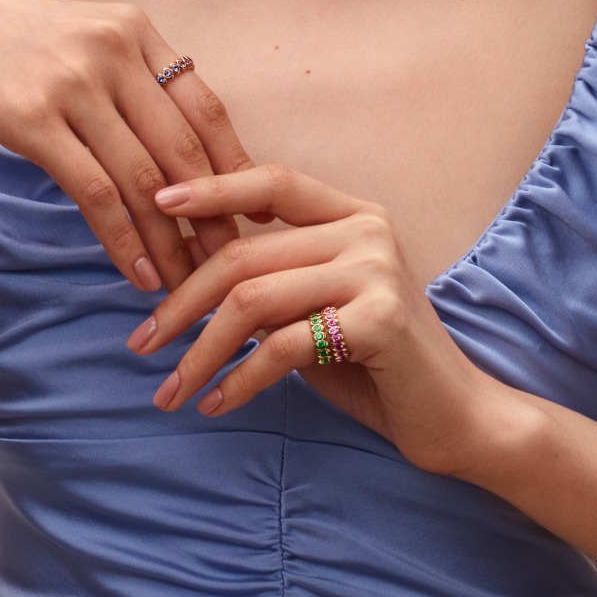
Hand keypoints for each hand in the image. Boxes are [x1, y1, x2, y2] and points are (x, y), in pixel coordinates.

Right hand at [0, 0, 255, 292]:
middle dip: (216, 217)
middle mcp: (114, 51)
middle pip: (185, 149)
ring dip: (172, 243)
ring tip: (187, 286)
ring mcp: (74, 84)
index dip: (235, 166)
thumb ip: (127, 77)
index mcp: (134, 29)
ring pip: (145, 180)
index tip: (251, 215)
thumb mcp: (77, 38)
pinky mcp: (34, 121)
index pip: (205, 107)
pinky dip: (123, 240)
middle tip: (233, 266)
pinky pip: (96, 193)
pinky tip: (137, 274)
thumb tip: (177, 145)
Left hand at [127, 164, 523, 476]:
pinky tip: (217, 404)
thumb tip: (178, 259)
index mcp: (352, 214)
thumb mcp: (310, 309)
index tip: (153, 202)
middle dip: (182, 301)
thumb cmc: (374, 364)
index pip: (271, 180)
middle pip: (244, 252)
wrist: (454, 416)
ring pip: (253, 299)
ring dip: (202, 351)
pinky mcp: (380, 319)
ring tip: (171, 389)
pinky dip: (241, 380)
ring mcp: (376, 270)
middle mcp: (367, 229)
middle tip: (142, 342)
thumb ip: (264, 279)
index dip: (211, 187)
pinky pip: (284, 346)